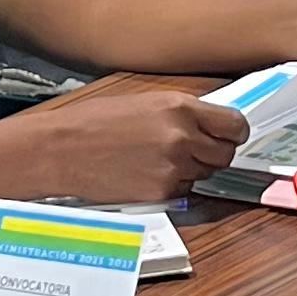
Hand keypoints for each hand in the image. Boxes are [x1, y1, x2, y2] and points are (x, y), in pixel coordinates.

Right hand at [8, 83, 248, 200]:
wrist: (60, 150)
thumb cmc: (93, 122)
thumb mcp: (144, 102)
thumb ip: (181, 112)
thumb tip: (209, 123)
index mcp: (180, 107)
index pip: (235, 125)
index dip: (232, 132)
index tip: (227, 135)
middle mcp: (182, 137)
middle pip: (225, 154)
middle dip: (213, 153)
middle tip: (191, 150)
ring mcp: (173, 168)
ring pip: (205, 174)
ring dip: (192, 169)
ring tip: (158, 159)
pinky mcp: (161, 193)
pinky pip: (184, 190)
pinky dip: (173, 185)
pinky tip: (147, 173)